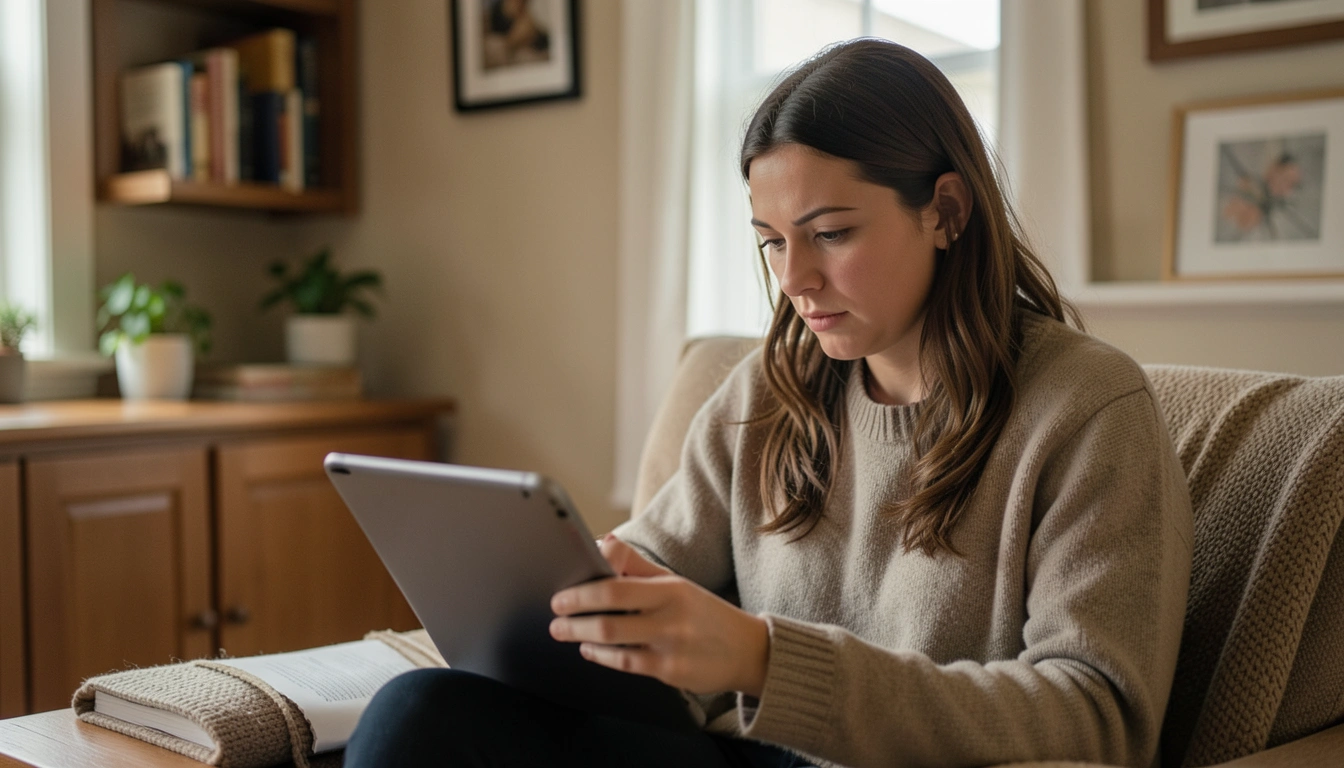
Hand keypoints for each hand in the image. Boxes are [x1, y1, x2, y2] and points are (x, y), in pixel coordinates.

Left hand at [550, 535, 769, 696]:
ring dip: (581, 636)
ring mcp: (670, 645)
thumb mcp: (675, 583)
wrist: (748, 650)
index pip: (617, 585)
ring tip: (563, 632)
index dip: (583, 591)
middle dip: (574, 616)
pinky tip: (589, 650)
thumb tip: (603, 542)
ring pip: (614, 641)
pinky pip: (626, 664)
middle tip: (555, 615)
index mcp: (670, 587)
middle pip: (610, 615)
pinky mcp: (671, 672)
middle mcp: (670, 615)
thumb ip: (637, 565)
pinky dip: (601, 656)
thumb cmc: (703, 613)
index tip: (561, 594)